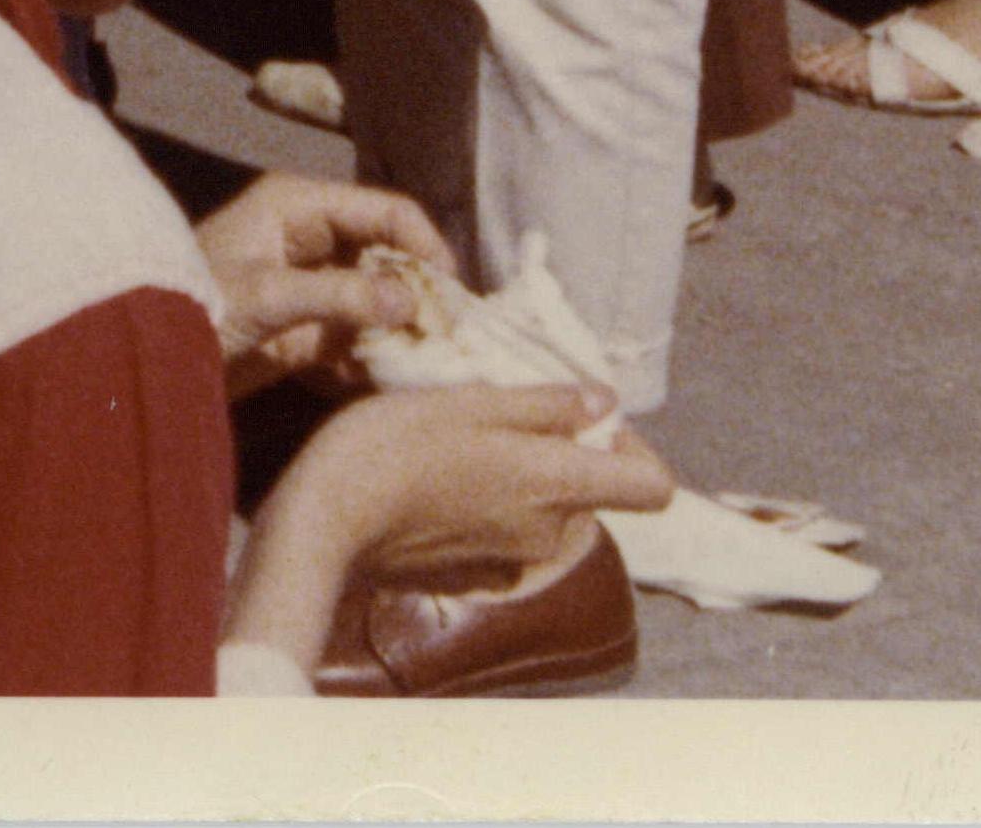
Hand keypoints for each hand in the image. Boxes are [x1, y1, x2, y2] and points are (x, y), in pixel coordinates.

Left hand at [193, 173, 450, 390]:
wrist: (146, 353)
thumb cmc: (194, 303)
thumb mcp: (268, 296)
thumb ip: (339, 296)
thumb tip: (411, 301)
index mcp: (299, 205)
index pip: (385, 211)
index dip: (425, 245)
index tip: (453, 293)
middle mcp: (310, 236)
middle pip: (388, 255)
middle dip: (419, 293)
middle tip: (449, 336)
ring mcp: (309, 281)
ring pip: (378, 299)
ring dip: (400, 330)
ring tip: (427, 361)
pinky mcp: (304, 326)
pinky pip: (357, 335)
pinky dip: (372, 356)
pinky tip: (383, 379)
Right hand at [238, 383, 669, 660]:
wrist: (327, 524)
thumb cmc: (394, 446)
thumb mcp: (467, 400)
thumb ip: (544, 405)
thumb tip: (603, 403)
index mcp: (558, 485)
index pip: (653, 487)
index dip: (636, 448)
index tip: (588, 420)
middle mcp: (550, 534)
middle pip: (589, 493)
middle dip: (558, 454)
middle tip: (495, 414)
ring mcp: (513, 563)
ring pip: (543, 512)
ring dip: (517, 479)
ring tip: (455, 444)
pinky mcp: (477, 579)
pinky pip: (504, 537)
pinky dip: (485, 509)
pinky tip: (433, 486)